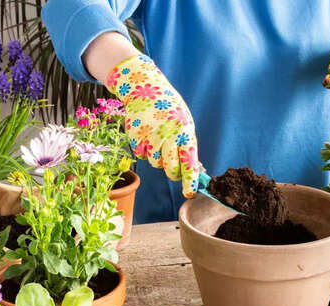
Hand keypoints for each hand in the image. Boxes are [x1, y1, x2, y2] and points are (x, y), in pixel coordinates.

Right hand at [105, 55, 199, 197]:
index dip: (189, 181)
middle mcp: (168, 136)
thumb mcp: (185, 124)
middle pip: (171, 169)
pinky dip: (145, 150)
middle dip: (173, 173)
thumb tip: (193, 172)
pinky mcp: (136, 137)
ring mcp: (151, 137)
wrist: (146, 89)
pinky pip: (142, 155)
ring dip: (158, 158)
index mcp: (185, 133)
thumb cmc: (171, 111)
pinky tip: (147, 135)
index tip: (189, 192)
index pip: (189, 163)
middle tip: (173, 169)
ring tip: (159, 140)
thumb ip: (187, 146)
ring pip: (155, 163)